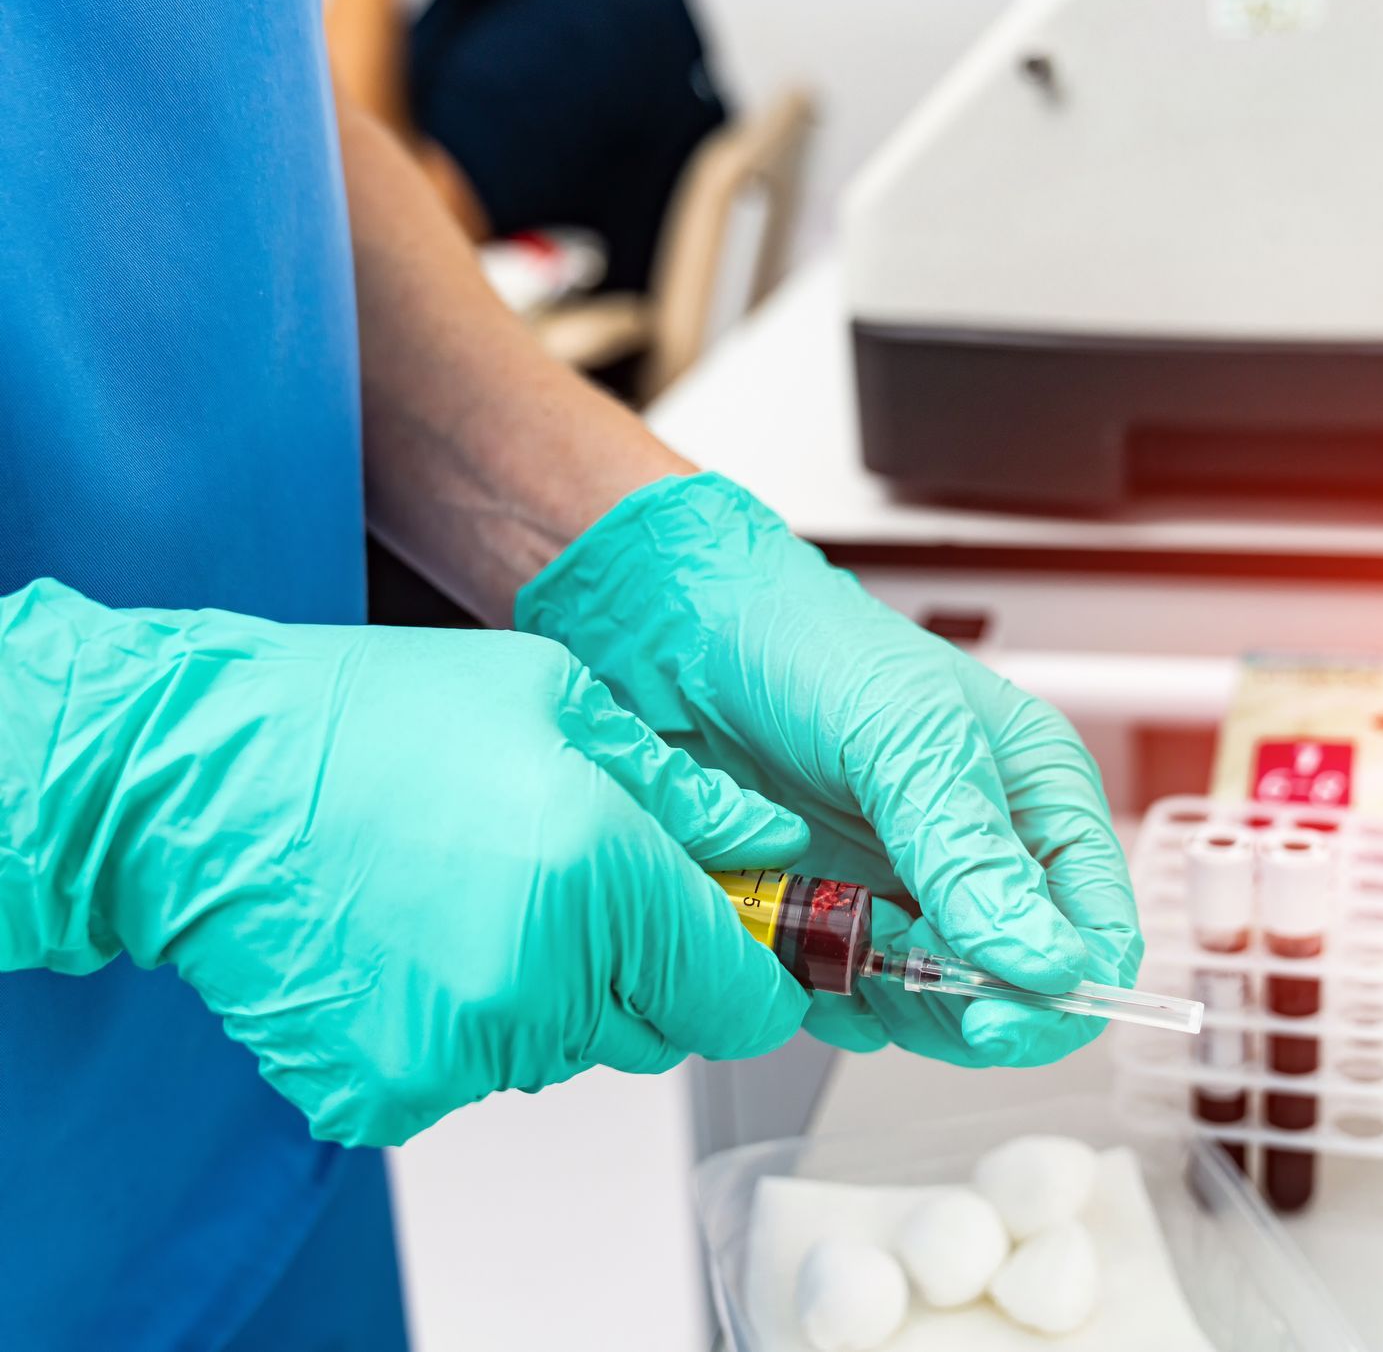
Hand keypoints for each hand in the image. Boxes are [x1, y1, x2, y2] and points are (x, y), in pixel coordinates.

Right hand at [0, 580, 809, 1144]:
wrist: (198, 780)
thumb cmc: (371, 722)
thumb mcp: (557, 704)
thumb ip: (683, 794)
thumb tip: (767, 844)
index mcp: (599, 875)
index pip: (739, 999)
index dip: (748, 975)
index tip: (735, 946)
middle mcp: (539, 980)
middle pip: (658, 1029)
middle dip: (641, 966)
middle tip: (567, 877)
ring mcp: (458, 1049)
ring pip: (565, 1049)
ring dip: (548, 991)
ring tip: (469, 893)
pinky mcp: (387, 1094)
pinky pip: (473, 1074)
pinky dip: (458, 1025)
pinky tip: (413, 942)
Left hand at [516, 475, 1142, 1067]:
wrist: (687, 641)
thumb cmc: (813, 647)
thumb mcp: (910, 736)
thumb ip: (973, 851)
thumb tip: (1046, 956)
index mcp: (1041, 798)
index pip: (1099, 925)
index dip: (1068, 987)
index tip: (1000, 1010)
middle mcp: (987, 853)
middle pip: (1025, 986)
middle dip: (971, 1000)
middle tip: (908, 972)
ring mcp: (912, 890)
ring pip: (941, 1008)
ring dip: (894, 997)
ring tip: (845, 929)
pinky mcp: (841, 916)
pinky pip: (856, 999)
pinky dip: (828, 992)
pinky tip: (802, 944)